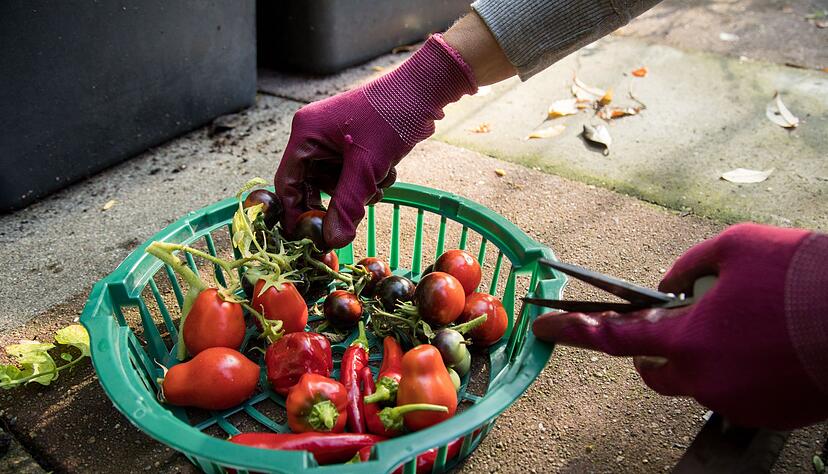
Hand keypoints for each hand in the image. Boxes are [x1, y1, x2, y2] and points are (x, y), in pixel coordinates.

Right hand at [275, 34, 476, 247]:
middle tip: (349, 219)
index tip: (303, 238)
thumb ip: (347, 206)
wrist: (424, 92)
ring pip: (334, 182)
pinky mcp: (351, 144)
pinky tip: (386, 172)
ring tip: (379, 182)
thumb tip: (332, 241)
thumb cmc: (390, 118)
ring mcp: (333, 139)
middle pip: (311, 184)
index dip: (293, 212)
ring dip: (357, 191)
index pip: (287, 181)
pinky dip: (367, 180)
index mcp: (306, 132)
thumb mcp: (367, 168)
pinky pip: (350, 174)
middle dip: (336, 199)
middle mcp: (314, 134)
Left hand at [533, 223, 827, 429]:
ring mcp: (734, 402)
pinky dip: (733, 369)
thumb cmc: (800, 277)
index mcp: (687, 340)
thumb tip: (669, 285)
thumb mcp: (734, 250)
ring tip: (742, 324)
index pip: (614, 340)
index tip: (544, 329)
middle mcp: (704, 380)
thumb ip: (686, 268)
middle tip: (676, 320)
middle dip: (652, 348)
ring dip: (701, 355)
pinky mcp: (763, 415)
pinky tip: (763, 344)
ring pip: (695, 380)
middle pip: (652, 371)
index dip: (573, 332)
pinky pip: (730, 391)